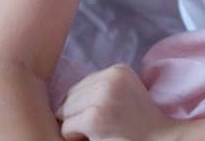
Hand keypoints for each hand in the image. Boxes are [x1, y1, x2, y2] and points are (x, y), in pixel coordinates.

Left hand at [55, 63, 177, 140]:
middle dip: (78, 115)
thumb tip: (62, 99)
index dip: (86, 106)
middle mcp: (111, 78)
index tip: (108, 117)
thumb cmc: (141, 125)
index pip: (81, 86)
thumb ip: (101, 88)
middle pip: (69, 97)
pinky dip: (76, 138)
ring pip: (64, 112)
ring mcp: (103, 97)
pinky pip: (67, 128)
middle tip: (104, 127)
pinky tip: (97, 139)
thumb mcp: (125, 94)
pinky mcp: (96, 118)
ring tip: (102, 132)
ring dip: (77, 127)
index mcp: (118, 70)